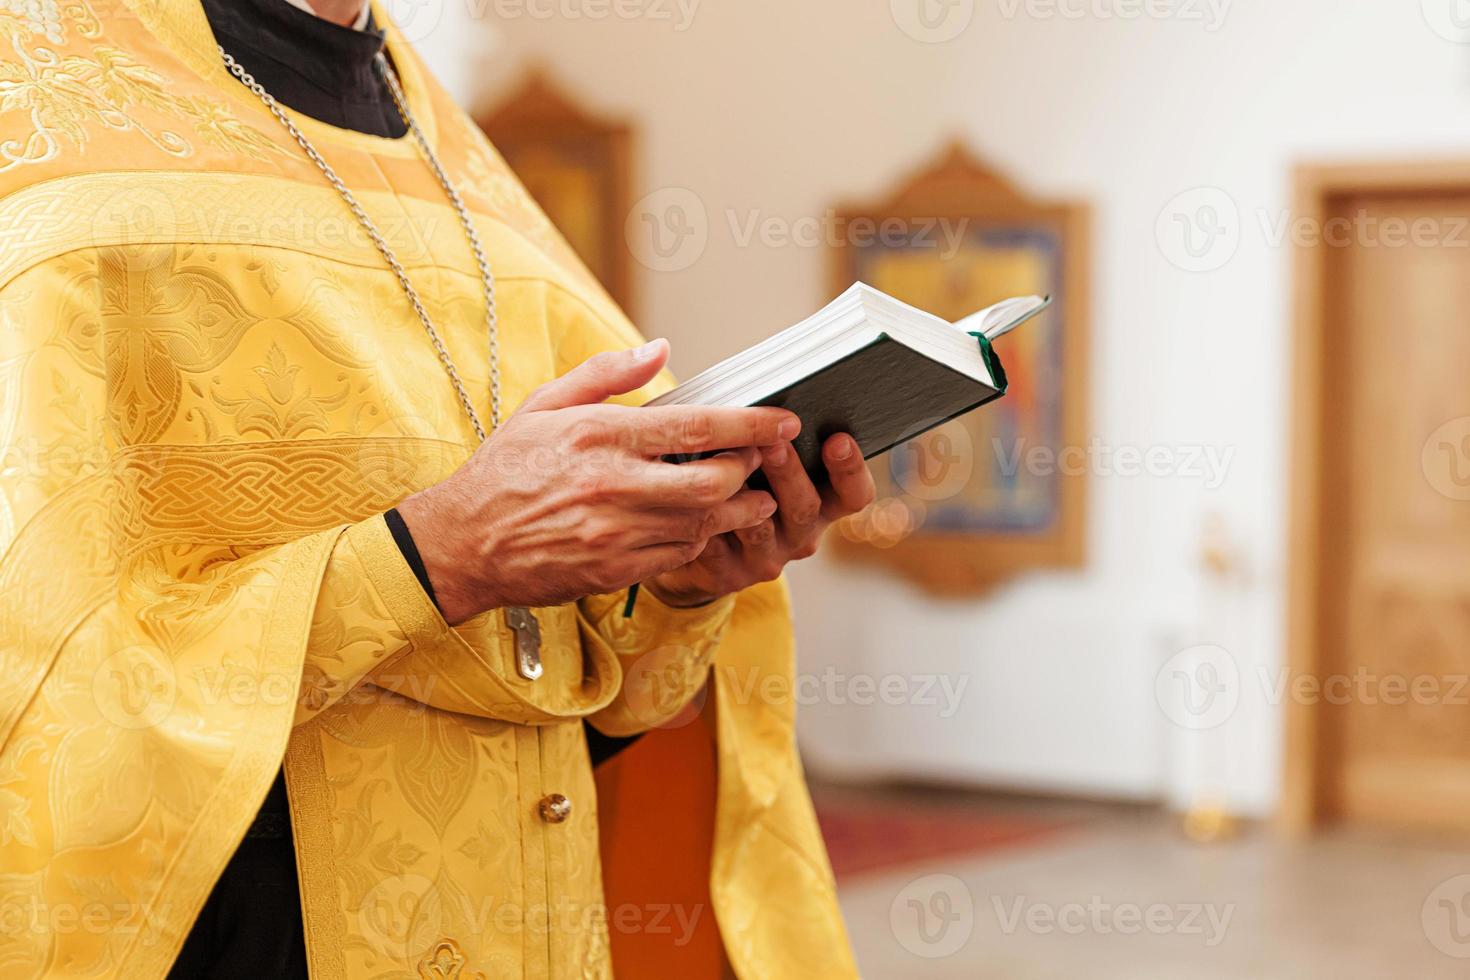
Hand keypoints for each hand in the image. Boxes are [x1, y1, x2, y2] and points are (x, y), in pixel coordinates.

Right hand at [396, 340, 798, 623]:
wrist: (461, 543)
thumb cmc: (504, 469)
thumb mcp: (544, 404)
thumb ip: (607, 374)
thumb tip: (660, 348)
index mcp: (600, 435)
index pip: (696, 426)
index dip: (750, 423)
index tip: (783, 420)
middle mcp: (613, 485)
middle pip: (714, 480)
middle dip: (749, 470)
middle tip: (761, 460)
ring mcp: (616, 532)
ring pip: (704, 523)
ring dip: (736, 509)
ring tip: (750, 496)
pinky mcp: (615, 570)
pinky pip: (679, 555)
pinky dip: (699, 538)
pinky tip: (701, 524)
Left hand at [645, 431, 876, 607]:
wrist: (695, 541)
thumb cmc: (738, 484)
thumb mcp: (766, 465)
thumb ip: (775, 441)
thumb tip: (768, 404)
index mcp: (822, 505)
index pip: (854, 494)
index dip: (851, 469)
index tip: (838, 438)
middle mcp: (801, 534)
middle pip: (805, 507)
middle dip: (789, 473)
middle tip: (774, 444)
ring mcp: (767, 558)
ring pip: (760, 528)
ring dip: (745, 498)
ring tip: (728, 468)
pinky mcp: (729, 575)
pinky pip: (717, 547)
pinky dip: (706, 520)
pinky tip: (693, 499)